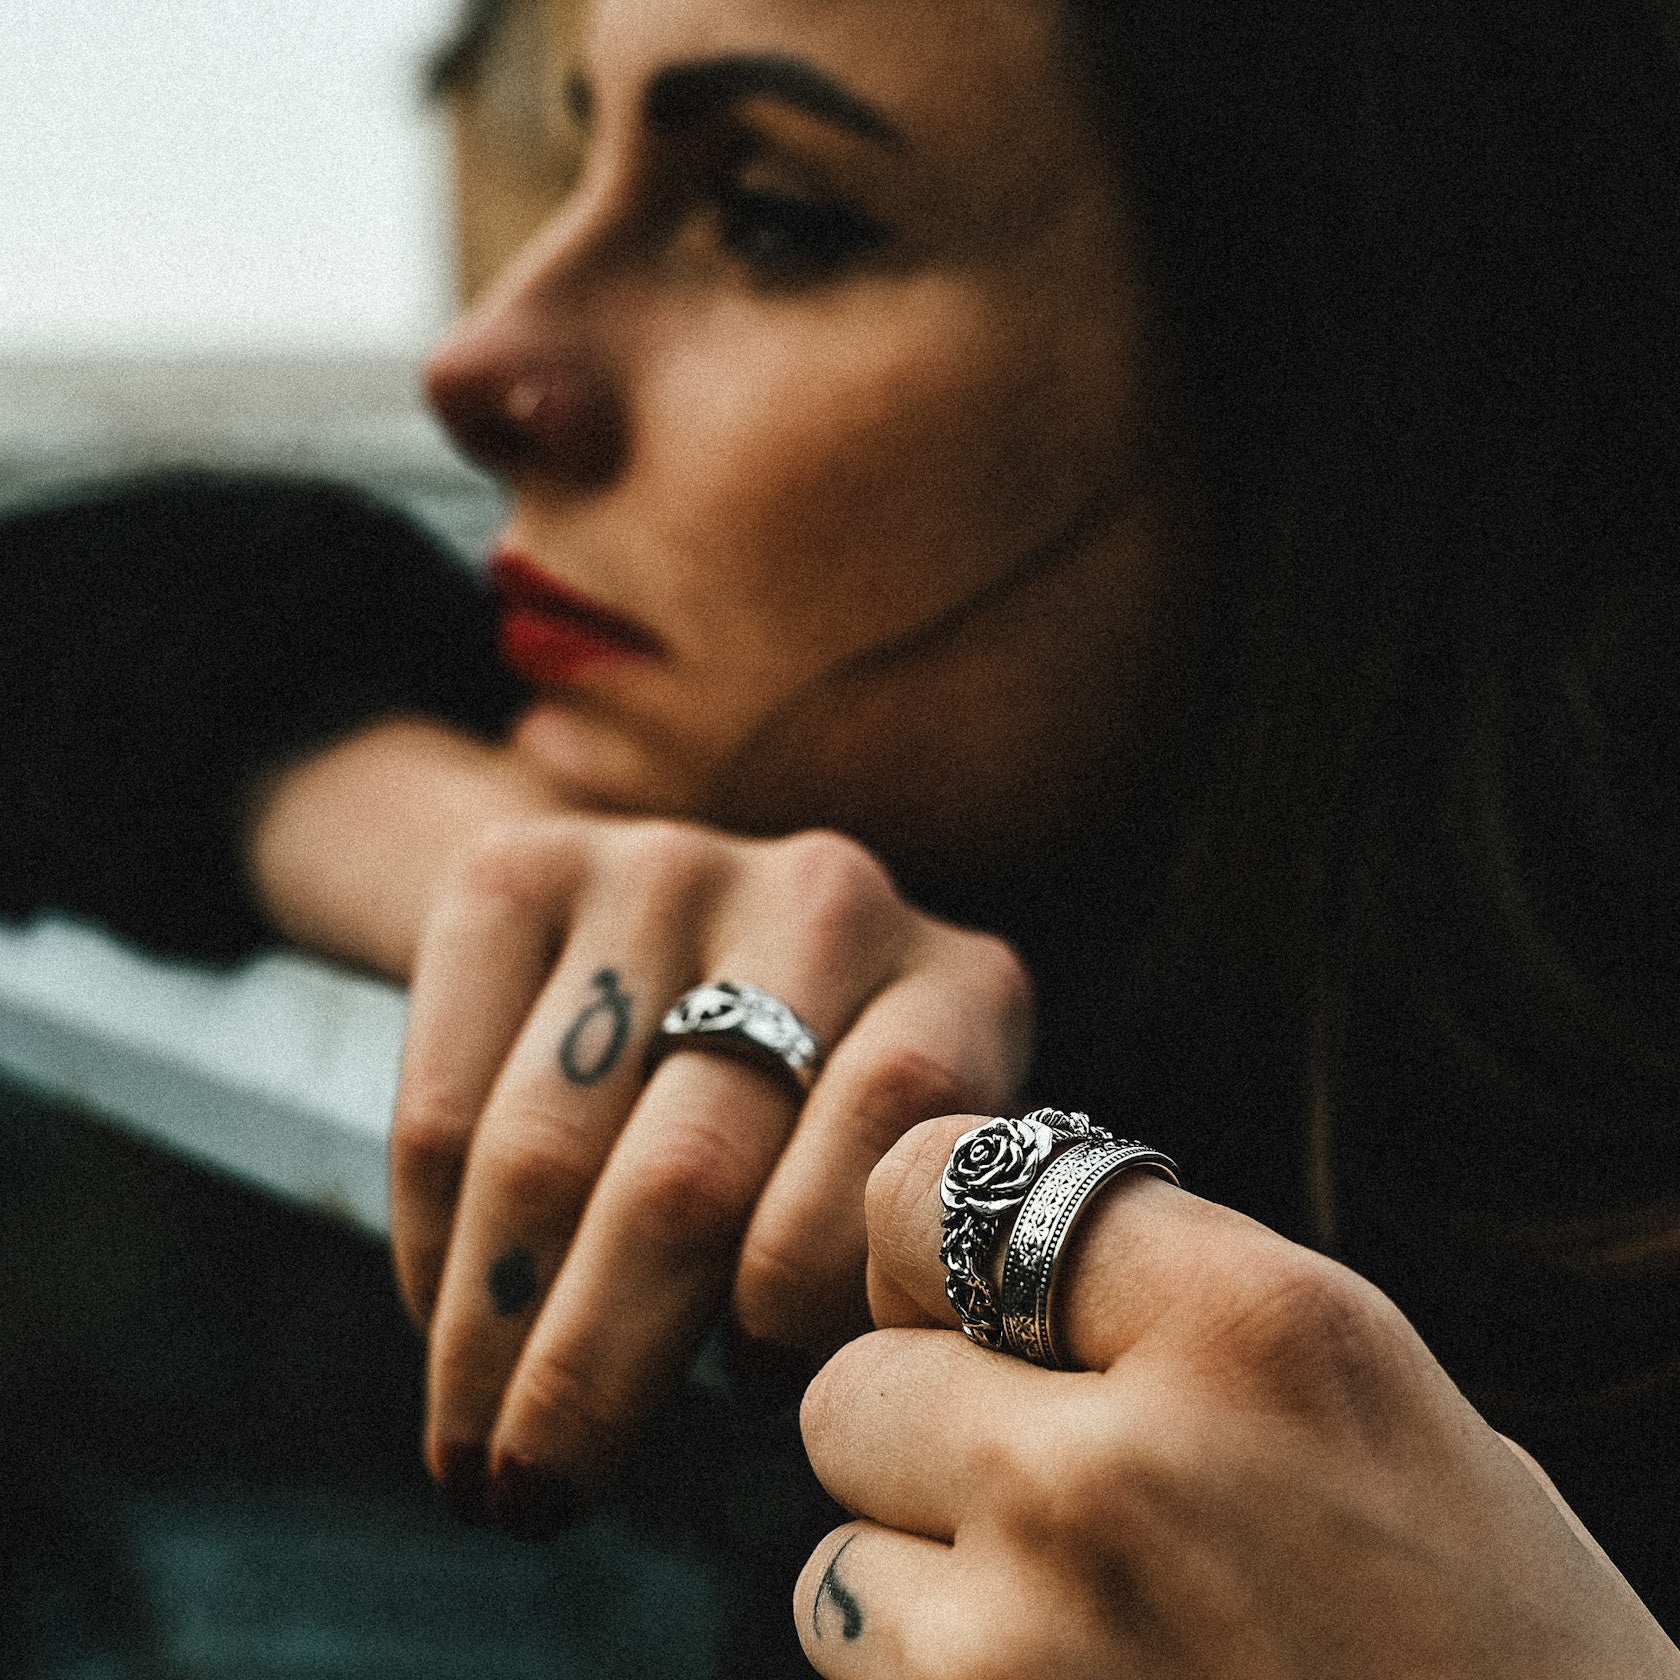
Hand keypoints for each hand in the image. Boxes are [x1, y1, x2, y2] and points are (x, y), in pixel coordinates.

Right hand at [389, 820, 1031, 1535]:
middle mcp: (822, 900)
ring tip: (473, 1452)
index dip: (809, 1294)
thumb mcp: (897, 1162)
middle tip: (538, 1496)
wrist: (674, 922)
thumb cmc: (814, 1105)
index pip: (893, 1143)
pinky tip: (442, 1318)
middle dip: (598, 1367)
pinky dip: (429, 1236)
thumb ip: (884, 1256)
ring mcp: (665, 868)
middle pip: (692, 1172)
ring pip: (547, 1146)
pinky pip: (448, 1095)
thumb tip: (811, 1420)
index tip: (753, 1408)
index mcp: (957, 986)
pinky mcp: (523, 867)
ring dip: (493, 1331)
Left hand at [796, 1115, 1679, 1678]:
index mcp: (1251, 1328)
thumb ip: (1172, 1304)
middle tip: (1034, 1490)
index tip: (966, 1297)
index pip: (935, 1186)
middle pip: (856, 1387)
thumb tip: (977, 1268)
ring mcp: (1036, 1644)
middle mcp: (1122, 1470)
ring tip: (1067, 1631)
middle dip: (922, 1435)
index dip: (928, 1246)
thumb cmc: (1490, 1645)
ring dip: (921, 1591)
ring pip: (837, 1562)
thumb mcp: (1371, 1401)